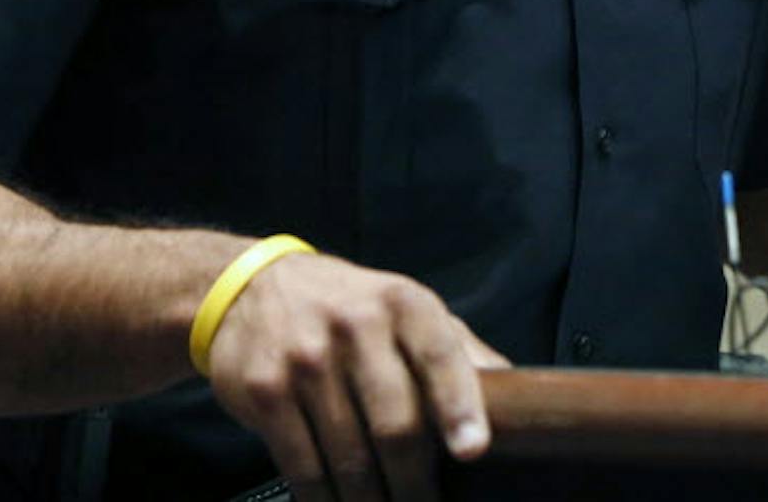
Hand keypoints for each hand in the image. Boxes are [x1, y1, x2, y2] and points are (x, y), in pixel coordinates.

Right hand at [204, 250, 508, 501]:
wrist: (247, 288)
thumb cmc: (347, 306)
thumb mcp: (404, 308)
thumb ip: (457, 349)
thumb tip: (521, 398)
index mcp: (402, 302)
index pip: (440, 355)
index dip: (459, 405)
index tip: (473, 449)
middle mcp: (355, 324)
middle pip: (395, 424)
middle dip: (416, 484)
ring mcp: (306, 358)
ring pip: (350, 456)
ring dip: (372, 501)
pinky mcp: (265, 390)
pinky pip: (303, 466)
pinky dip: (325, 501)